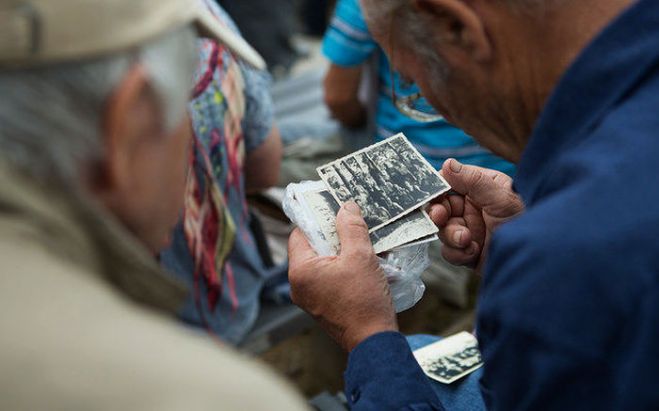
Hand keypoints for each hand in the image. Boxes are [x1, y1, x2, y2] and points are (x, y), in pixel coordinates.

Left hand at [288, 202, 397, 350]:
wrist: (373, 341)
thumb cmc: (364, 301)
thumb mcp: (360, 256)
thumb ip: (351, 228)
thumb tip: (346, 207)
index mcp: (300, 270)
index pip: (299, 233)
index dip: (317, 219)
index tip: (334, 211)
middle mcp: (299, 285)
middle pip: (311, 248)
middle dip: (333, 236)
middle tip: (352, 227)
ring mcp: (310, 298)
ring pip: (322, 263)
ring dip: (341, 252)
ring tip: (361, 246)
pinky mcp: (322, 306)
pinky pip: (328, 278)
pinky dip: (343, 269)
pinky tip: (363, 265)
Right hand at [428, 159, 524, 270]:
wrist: (538, 258)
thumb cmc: (527, 221)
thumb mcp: (501, 197)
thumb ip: (473, 180)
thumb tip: (447, 164)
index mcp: (481, 188)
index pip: (450, 184)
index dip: (438, 191)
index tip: (435, 197)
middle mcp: (473, 208)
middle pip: (441, 208)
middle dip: (440, 215)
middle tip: (441, 218)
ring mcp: (470, 230)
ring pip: (443, 231)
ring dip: (452, 236)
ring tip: (467, 240)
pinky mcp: (468, 252)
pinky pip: (449, 251)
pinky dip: (458, 253)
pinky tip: (474, 252)